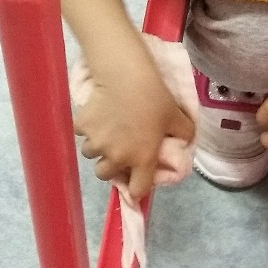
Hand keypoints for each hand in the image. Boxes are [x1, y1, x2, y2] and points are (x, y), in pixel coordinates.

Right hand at [74, 49, 194, 200]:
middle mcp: (116, 157)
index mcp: (141, 160)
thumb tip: (186, 141)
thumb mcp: (177, 117)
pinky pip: (81, 133)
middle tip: (117, 150)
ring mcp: (95, 143)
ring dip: (97, 147)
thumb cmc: (154, 98)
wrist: (125, 76)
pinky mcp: (81, 127)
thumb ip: (184, 134)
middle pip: (105, 174)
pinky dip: (86, 128)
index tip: (136, 180)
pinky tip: (96, 115)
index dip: (137, 188)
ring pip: (91, 154)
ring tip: (106, 131)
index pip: (137, 190)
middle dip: (110, 166)